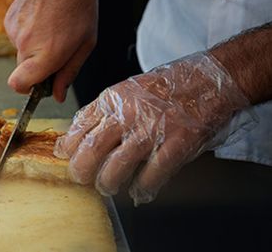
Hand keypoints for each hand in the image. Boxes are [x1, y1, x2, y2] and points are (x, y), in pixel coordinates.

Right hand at [4, 0, 97, 101]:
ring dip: (35, 45)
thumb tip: (57, 95)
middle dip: (38, 65)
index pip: (19, 85)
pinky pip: (17, 35)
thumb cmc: (78, 3)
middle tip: (59, 46)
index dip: (27, 89)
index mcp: (47, 54)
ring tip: (53, 24)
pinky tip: (43, 15)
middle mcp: (26, 44)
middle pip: (23, 70)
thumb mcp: (86, 42)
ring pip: (22, 51)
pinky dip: (29, 31)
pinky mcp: (8, 19)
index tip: (40, 84)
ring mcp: (14, 31)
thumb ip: (69, 72)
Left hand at [54, 52, 250, 204]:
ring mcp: (152, 129)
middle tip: (80, 178)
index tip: (63, 156)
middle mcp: (128, 113)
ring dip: (107, 182)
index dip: (68, 145)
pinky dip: (142, 187)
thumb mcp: (127, 90)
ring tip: (107, 186)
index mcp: (114, 98)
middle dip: (81, 169)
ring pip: (117, 165)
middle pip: (92, 148)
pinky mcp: (176, 144)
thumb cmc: (167, 86)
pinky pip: (152, 174)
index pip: (80, 125)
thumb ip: (104, 110)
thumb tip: (77, 134)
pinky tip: (139, 191)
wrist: (209, 79)